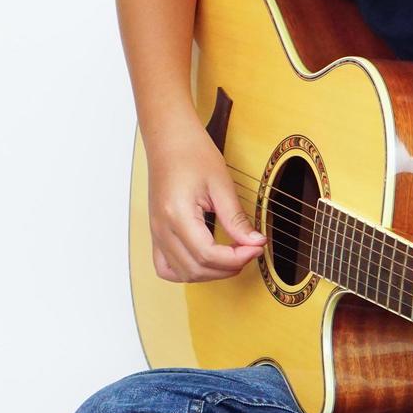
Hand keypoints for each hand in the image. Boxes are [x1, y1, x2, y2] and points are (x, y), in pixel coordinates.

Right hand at [145, 124, 265, 282]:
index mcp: (176, 214)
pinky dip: (188, 271)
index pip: (207, 254)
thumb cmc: (192, 153)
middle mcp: (162, 228)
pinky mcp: (157, 233)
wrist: (169, 139)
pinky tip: (207, 261)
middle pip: (196, 269)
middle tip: (250, 250)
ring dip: (211, 273)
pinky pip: (166, 267)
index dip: (236, 258)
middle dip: (228, 267)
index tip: (256, 247)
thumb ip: (236, 218)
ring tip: (233, 256)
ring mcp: (156, 233)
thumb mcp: (221, 184)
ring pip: (182, 273)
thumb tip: (254, 242)